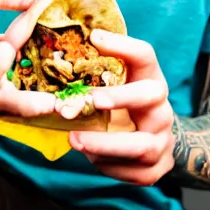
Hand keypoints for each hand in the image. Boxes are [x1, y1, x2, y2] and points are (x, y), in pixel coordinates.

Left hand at [68, 30, 174, 185]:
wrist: (147, 143)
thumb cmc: (116, 110)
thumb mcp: (106, 89)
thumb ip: (88, 73)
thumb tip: (47, 52)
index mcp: (147, 81)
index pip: (144, 55)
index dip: (124, 45)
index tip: (95, 38)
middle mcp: (160, 108)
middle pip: (152, 95)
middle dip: (121, 97)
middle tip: (92, 100)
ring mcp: (162, 138)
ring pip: (142, 144)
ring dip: (106, 144)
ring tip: (75, 140)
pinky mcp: (157, 167)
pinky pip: (135, 172)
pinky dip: (108, 166)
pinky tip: (91, 158)